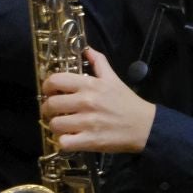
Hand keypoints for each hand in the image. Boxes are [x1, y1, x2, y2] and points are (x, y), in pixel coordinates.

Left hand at [42, 48, 157, 154]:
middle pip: (51, 104)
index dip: (47, 86)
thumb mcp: (113, 78)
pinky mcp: (90, 141)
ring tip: (63, 125)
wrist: (144, 126)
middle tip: (54, 111)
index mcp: (90, 85)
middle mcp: (86, 102)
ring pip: (55, 124)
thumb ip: (99, 62)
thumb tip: (87, 49)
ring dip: (56, 126)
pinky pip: (64, 142)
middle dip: (48, 109)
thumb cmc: (127, 102)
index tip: (50, 92)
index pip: (56, 80)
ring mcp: (87, 123)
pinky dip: (64, 142)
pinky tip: (70, 138)